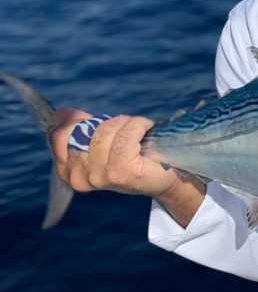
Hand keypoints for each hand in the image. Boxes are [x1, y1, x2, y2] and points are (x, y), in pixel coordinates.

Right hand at [50, 108, 179, 196]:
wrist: (163, 178)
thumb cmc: (132, 158)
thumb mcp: (101, 142)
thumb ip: (80, 128)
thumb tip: (60, 114)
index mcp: (68, 171)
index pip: (61, 135)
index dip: (81, 121)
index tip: (100, 123)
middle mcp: (79, 177)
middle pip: (85, 130)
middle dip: (108, 122)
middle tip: (126, 128)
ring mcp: (99, 176)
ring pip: (105, 131)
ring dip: (126, 122)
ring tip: (139, 130)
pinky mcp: (120, 172)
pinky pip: (125, 136)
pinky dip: (138, 125)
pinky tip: (147, 128)